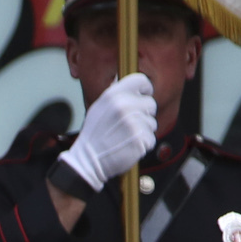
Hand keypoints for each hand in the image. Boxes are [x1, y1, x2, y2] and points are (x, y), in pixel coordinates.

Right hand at [58, 75, 157, 195]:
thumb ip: (116, 94)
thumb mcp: (99, 107)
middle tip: (130, 125)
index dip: (145, 90)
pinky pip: (151, 138)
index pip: (141, 80)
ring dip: (143, 131)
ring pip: (152, 123)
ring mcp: (133, 122)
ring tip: (126, 137)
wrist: (88, 160)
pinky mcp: (140, 139)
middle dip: (144, 114)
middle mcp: (124, 106)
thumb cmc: (95, 135)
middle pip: (151, 103)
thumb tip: (129, 81)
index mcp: (113, 95)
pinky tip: (129, 146)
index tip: (142, 98)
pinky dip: (143, 144)